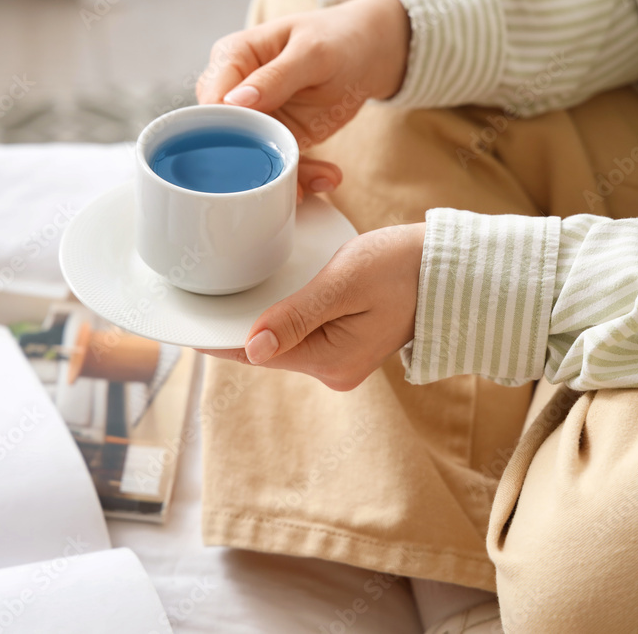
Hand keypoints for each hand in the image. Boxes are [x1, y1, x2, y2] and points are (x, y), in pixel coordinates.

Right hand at [197, 0, 409, 198]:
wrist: (365, 53)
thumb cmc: (335, 39)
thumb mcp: (312, 53)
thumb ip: (275, 77)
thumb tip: (235, 102)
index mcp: (231, 58)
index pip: (212, 101)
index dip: (225, 130)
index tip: (255, 149)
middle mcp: (234, 91)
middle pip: (224, 136)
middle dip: (254, 162)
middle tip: (286, 178)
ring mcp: (254, 118)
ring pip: (252, 157)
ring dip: (285, 174)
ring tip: (320, 180)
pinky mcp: (274, 138)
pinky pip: (278, 163)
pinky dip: (301, 175)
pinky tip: (326, 178)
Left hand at [199, 223, 424, 390]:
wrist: (452, 269)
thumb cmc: (403, 267)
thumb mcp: (344, 284)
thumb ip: (296, 316)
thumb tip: (251, 349)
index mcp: (330, 361)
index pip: (256, 353)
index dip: (218, 338)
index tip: (185, 324)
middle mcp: (333, 370)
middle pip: (266, 349)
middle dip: (236, 325)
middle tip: (199, 295)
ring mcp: (341, 360)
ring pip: (283, 340)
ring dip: (259, 319)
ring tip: (225, 291)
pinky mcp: (347, 345)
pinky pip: (302, 334)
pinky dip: (282, 316)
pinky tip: (266, 296)